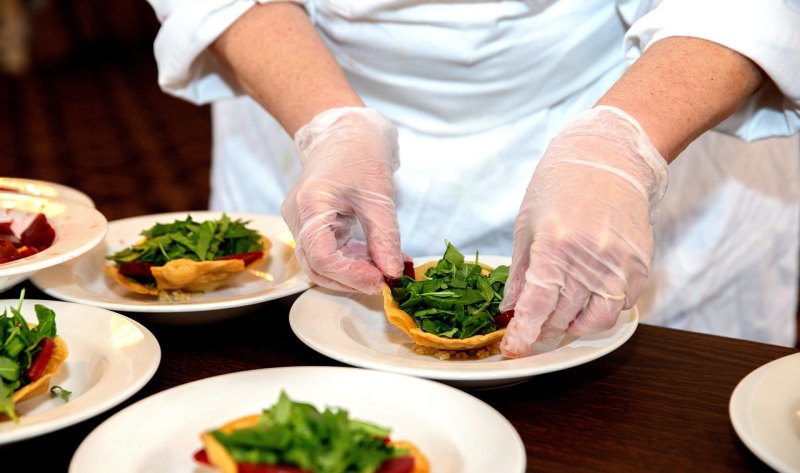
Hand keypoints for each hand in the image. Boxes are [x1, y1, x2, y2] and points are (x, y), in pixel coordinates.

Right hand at [281, 107, 403, 293]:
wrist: (345, 130)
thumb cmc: (360, 152)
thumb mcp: (379, 196)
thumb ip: (385, 238)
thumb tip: (393, 272)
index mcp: (310, 205)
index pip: (323, 257)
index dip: (351, 276)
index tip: (380, 281)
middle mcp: (297, 217)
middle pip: (317, 266)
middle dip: (351, 280)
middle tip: (384, 282)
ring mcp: (301, 221)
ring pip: (320, 263)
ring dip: (352, 272)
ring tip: (384, 269)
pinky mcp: (310, 223)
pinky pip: (326, 251)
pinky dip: (350, 260)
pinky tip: (375, 258)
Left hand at [500, 106, 668, 356]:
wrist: (610, 156)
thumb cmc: (561, 184)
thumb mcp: (527, 225)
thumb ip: (520, 273)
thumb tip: (510, 309)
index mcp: (555, 245)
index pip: (538, 305)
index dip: (523, 332)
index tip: (513, 349)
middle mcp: (590, 258)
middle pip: (563, 316)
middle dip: (542, 331)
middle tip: (530, 332)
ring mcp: (619, 263)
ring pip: (595, 321)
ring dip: (572, 328)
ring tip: (557, 321)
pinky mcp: (640, 265)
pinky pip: (620, 306)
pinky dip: (599, 313)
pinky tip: (585, 303)